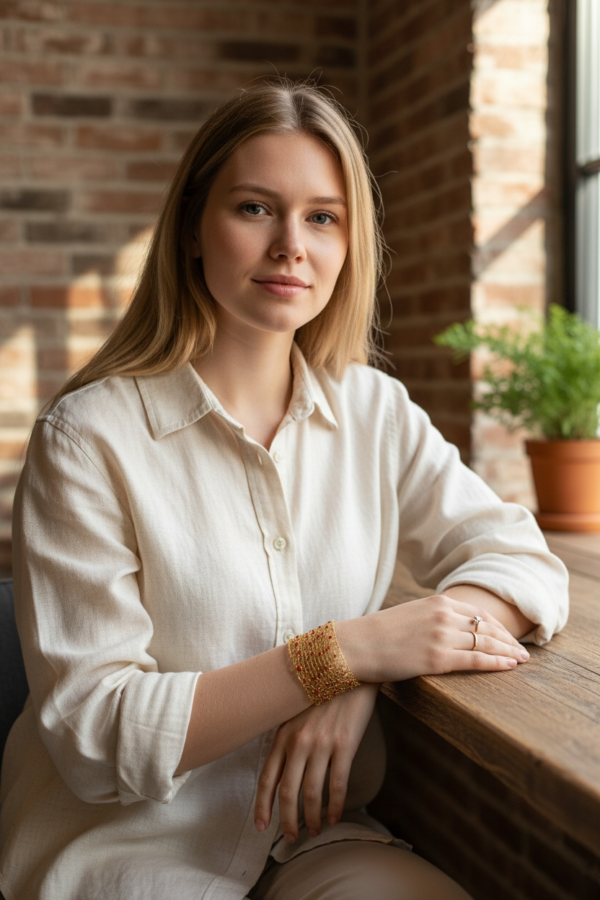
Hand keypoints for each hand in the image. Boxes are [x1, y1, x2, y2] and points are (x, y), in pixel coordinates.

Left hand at [254, 682, 378, 843]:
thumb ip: (288, 738)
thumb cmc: (322, 691)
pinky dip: (335, 806)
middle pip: (287, 792)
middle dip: (287, 820)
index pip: (267, 778)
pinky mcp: (345, 745)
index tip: (261, 826)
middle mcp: (299, 742)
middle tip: (292, 837)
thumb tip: (281, 767)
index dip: (263, 806)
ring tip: (314, 830)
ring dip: (312, 818)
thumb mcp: (296, 711)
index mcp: (283, 734)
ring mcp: (322, 744)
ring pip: (312, 793)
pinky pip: (338, 784)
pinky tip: (335, 817)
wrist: (348, 669)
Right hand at [336, 593, 530, 683]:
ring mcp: (442, 636)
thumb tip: (448, 629)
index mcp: (438, 602)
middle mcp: (444, 615)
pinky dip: (496, 663)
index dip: (497, 627)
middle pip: (488, 627)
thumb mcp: (410, 615)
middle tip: (523, 650)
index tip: (508, 636)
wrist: (356, 645)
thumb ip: (432, 618)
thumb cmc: (379, 633)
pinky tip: (509, 666)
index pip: (478, 614)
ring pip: (486, 643)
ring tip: (522, 660)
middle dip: (508, 639)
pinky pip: (476, 660)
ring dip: (508, 652)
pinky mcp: (437, 658)